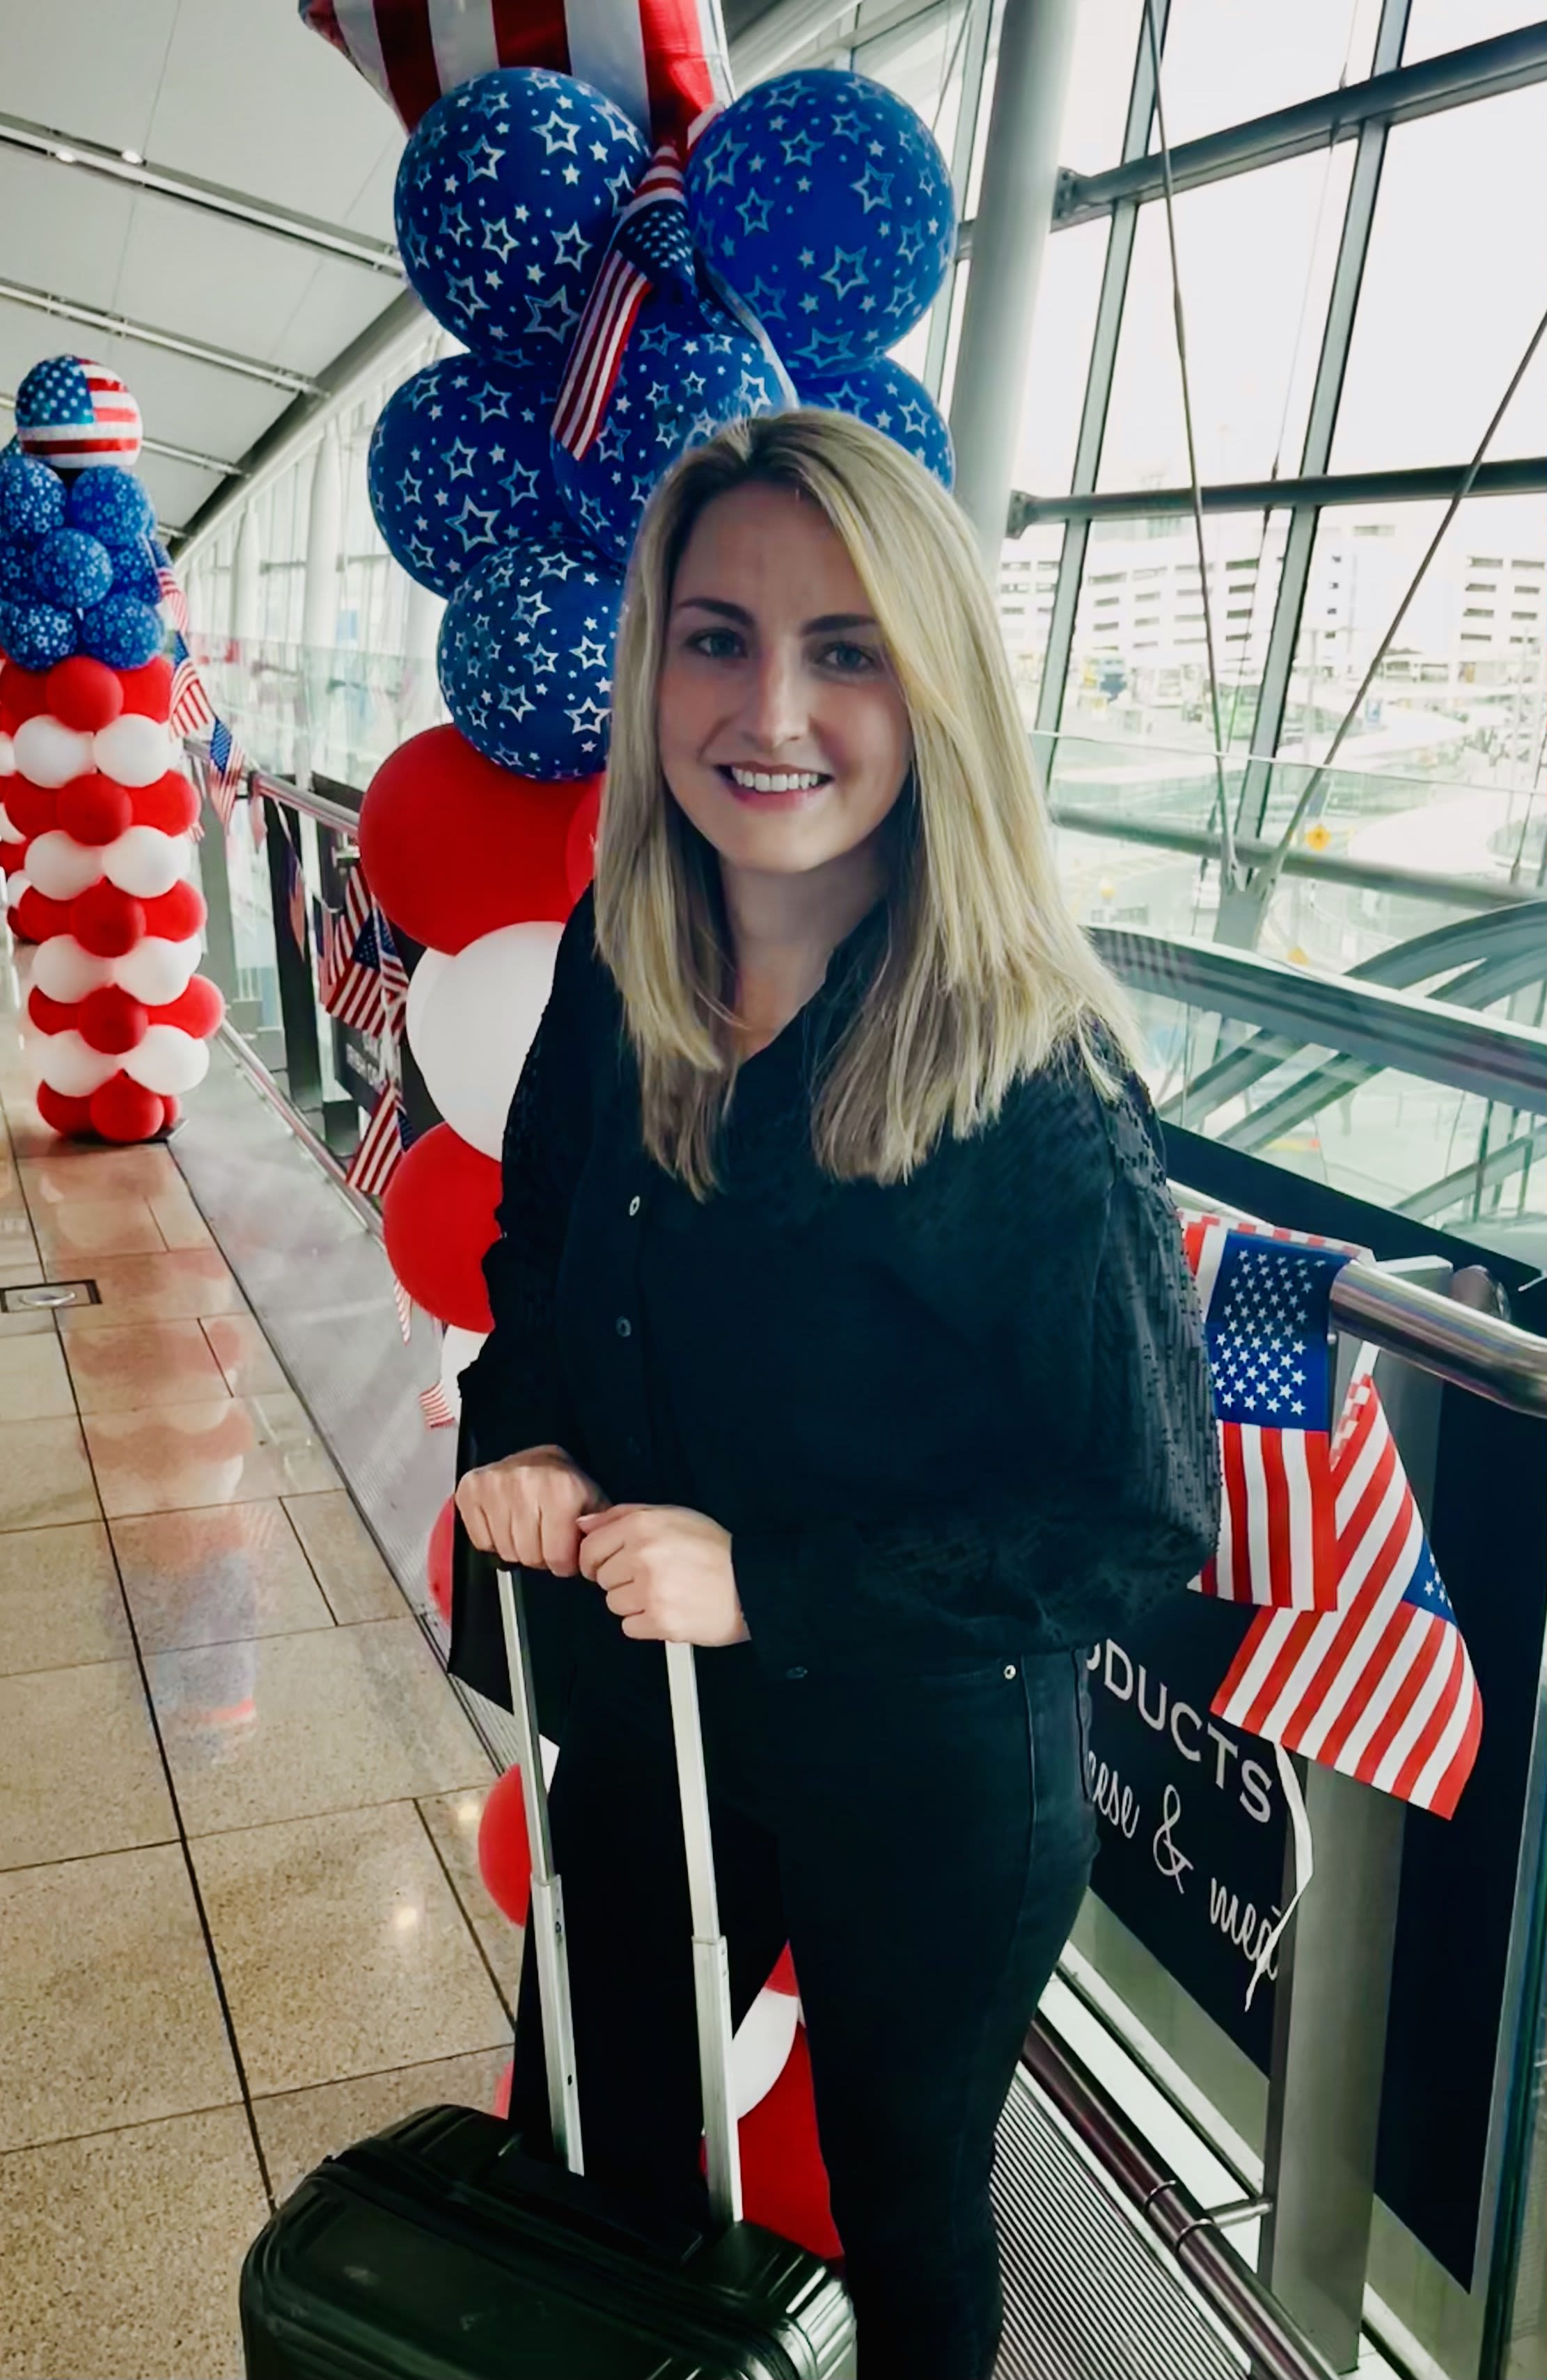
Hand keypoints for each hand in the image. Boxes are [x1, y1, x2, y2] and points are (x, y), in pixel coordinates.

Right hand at [455, 1446, 603, 1576]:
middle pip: (529, 1557)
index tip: (565, 1552)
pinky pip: (481, 1542)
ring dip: (518, 1549)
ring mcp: (494, 1485)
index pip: (556, 1557)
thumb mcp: (592, 1503)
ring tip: (527, 1529)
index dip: (564, 1563)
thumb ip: (597, 1530)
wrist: (538, 1457)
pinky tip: (505, 1523)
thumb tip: (590, 1554)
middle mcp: (526, 1484)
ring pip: (505, 1552)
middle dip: (541, 1556)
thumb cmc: (564, 1484)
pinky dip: (493, 1540)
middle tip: (545, 1538)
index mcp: (561, 1489)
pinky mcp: (470, 1490)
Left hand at [576, 1505, 748, 1645]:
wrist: (752, 1583)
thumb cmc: (716, 1549)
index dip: (597, 1559)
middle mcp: (643, 1556)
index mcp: (642, 1526)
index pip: (590, 1548)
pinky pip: (629, 1626)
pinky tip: (668, 1609)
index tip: (608, 1564)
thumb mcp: (672, 1515)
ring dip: (634, 1602)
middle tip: (651, 1576)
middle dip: (621, 1579)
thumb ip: (622, 1515)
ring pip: (613, 1603)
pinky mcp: (661, 1622)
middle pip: (601, 1578)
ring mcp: (651, 1591)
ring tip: (664, 1592)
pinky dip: (646, 1623)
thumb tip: (584, 1524)